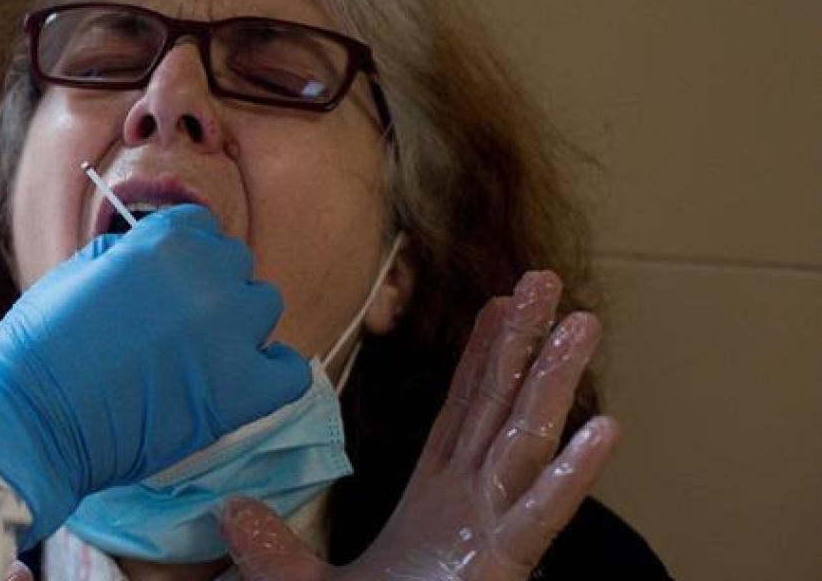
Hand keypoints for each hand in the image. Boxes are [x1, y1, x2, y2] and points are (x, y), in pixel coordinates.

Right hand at [0, 204, 310, 548]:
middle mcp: (206, 277)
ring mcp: (229, 333)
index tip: (168, 282)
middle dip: (211, 286)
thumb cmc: (40, 345)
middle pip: (235, 265)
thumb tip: (150, 255)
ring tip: (204, 353)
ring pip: (264, 307)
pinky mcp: (242, 391)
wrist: (32, 418)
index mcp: (164, 243)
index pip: (201, 228)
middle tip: (178, 323)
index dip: (184, 255)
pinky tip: (240, 381)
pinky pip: (289, 370)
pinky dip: (271, 372)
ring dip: (239, 324)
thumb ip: (128, 254)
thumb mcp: (77, 272)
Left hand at [221, 271, 617, 580]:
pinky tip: (605, 432)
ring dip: (557, 383)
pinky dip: (570, 475)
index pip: (462, 409)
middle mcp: (472, 502)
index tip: (502, 302)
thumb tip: (227, 508)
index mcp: (434, 496)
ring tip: (584, 326)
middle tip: (549, 280)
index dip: (484, 355)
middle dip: (528, 344)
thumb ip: (271, 546)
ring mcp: (493, 530)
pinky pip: (541, 514)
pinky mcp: (503, 564)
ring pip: (528, 442)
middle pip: (502, 406)